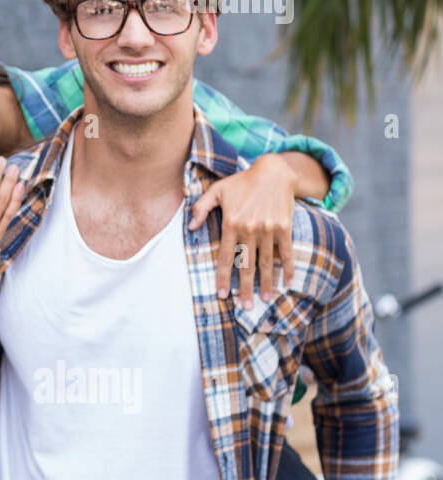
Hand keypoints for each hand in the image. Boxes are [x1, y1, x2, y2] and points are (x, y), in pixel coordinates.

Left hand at [189, 153, 296, 307]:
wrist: (273, 171)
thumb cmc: (241, 183)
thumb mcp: (216, 190)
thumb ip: (201, 208)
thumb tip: (191, 227)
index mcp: (231, 223)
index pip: (225, 257)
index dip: (222, 277)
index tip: (222, 294)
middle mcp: (250, 229)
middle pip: (246, 265)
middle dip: (244, 288)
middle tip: (244, 307)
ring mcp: (269, 229)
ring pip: (266, 262)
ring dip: (266, 283)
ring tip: (264, 299)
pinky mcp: (285, 227)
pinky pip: (286, 252)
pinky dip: (288, 268)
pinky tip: (287, 282)